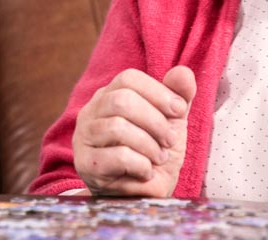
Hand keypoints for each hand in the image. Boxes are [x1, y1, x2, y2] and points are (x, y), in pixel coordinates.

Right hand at [73, 65, 194, 196]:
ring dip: (149, 145)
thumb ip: (178, 96)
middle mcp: (91, 112)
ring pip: (118, 127)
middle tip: (170, 140)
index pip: (128, 79)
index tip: (180, 110)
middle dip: (155, 121)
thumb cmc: (154, 153)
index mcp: (109, 95)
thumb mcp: (172, 122)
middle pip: (121, 100)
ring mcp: (84, 137)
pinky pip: (118, 156)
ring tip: (159, 157)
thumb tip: (184, 72)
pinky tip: (146, 171)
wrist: (141, 195)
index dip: (158, 92)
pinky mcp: (86, 164)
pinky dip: (141, 164)